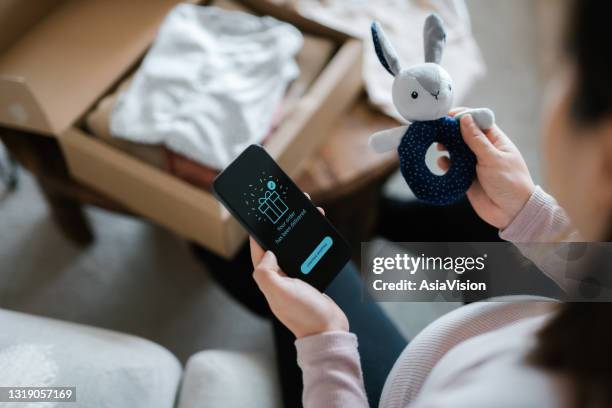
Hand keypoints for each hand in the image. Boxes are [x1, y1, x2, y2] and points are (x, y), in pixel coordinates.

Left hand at [250, 207, 348, 338]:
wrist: (329, 330)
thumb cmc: (303, 314)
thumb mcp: (279, 293)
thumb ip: (265, 272)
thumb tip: (266, 252)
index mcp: (268, 278)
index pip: (259, 248)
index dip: (259, 230)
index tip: (263, 211)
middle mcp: (279, 276)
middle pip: (279, 243)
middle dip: (283, 224)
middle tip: (289, 204)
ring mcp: (295, 276)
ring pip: (295, 246)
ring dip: (300, 228)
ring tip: (309, 211)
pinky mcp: (310, 277)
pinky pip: (310, 253)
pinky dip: (314, 240)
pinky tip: (320, 230)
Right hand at [437, 108, 534, 228]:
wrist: (512, 213)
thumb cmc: (510, 182)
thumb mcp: (493, 158)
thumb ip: (476, 140)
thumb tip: (465, 118)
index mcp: (495, 140)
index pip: (477, 121)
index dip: (463, 116)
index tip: (448, 115)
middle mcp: (484, 150)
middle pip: (464, 134)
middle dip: (450, 131)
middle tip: (438, 131)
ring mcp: (474, 163)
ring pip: (456, 150)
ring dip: (446, 147)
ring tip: (438, 147)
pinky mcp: (466, 177)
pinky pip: (452, 167)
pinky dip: (446, 164)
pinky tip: (442, 163)